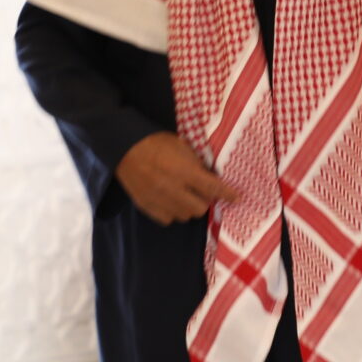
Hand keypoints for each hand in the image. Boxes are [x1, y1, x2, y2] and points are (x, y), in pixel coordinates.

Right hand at [115, 133, 239, 224]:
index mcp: (183, 171)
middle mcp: (172, 189)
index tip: (237, 198)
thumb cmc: (156, 143)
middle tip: (200, 191)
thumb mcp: (181, 145)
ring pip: (184, 216)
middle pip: (200, 208)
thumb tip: (210, 176)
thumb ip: (196, 163)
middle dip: (204, 200)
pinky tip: (170, 200)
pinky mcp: (147, 206)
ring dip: (188, 207)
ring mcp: (159, 200)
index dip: (228, 194)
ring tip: (184, 195)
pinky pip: (168, 219)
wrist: (124, 148)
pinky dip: (172, 212)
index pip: (212, 188)